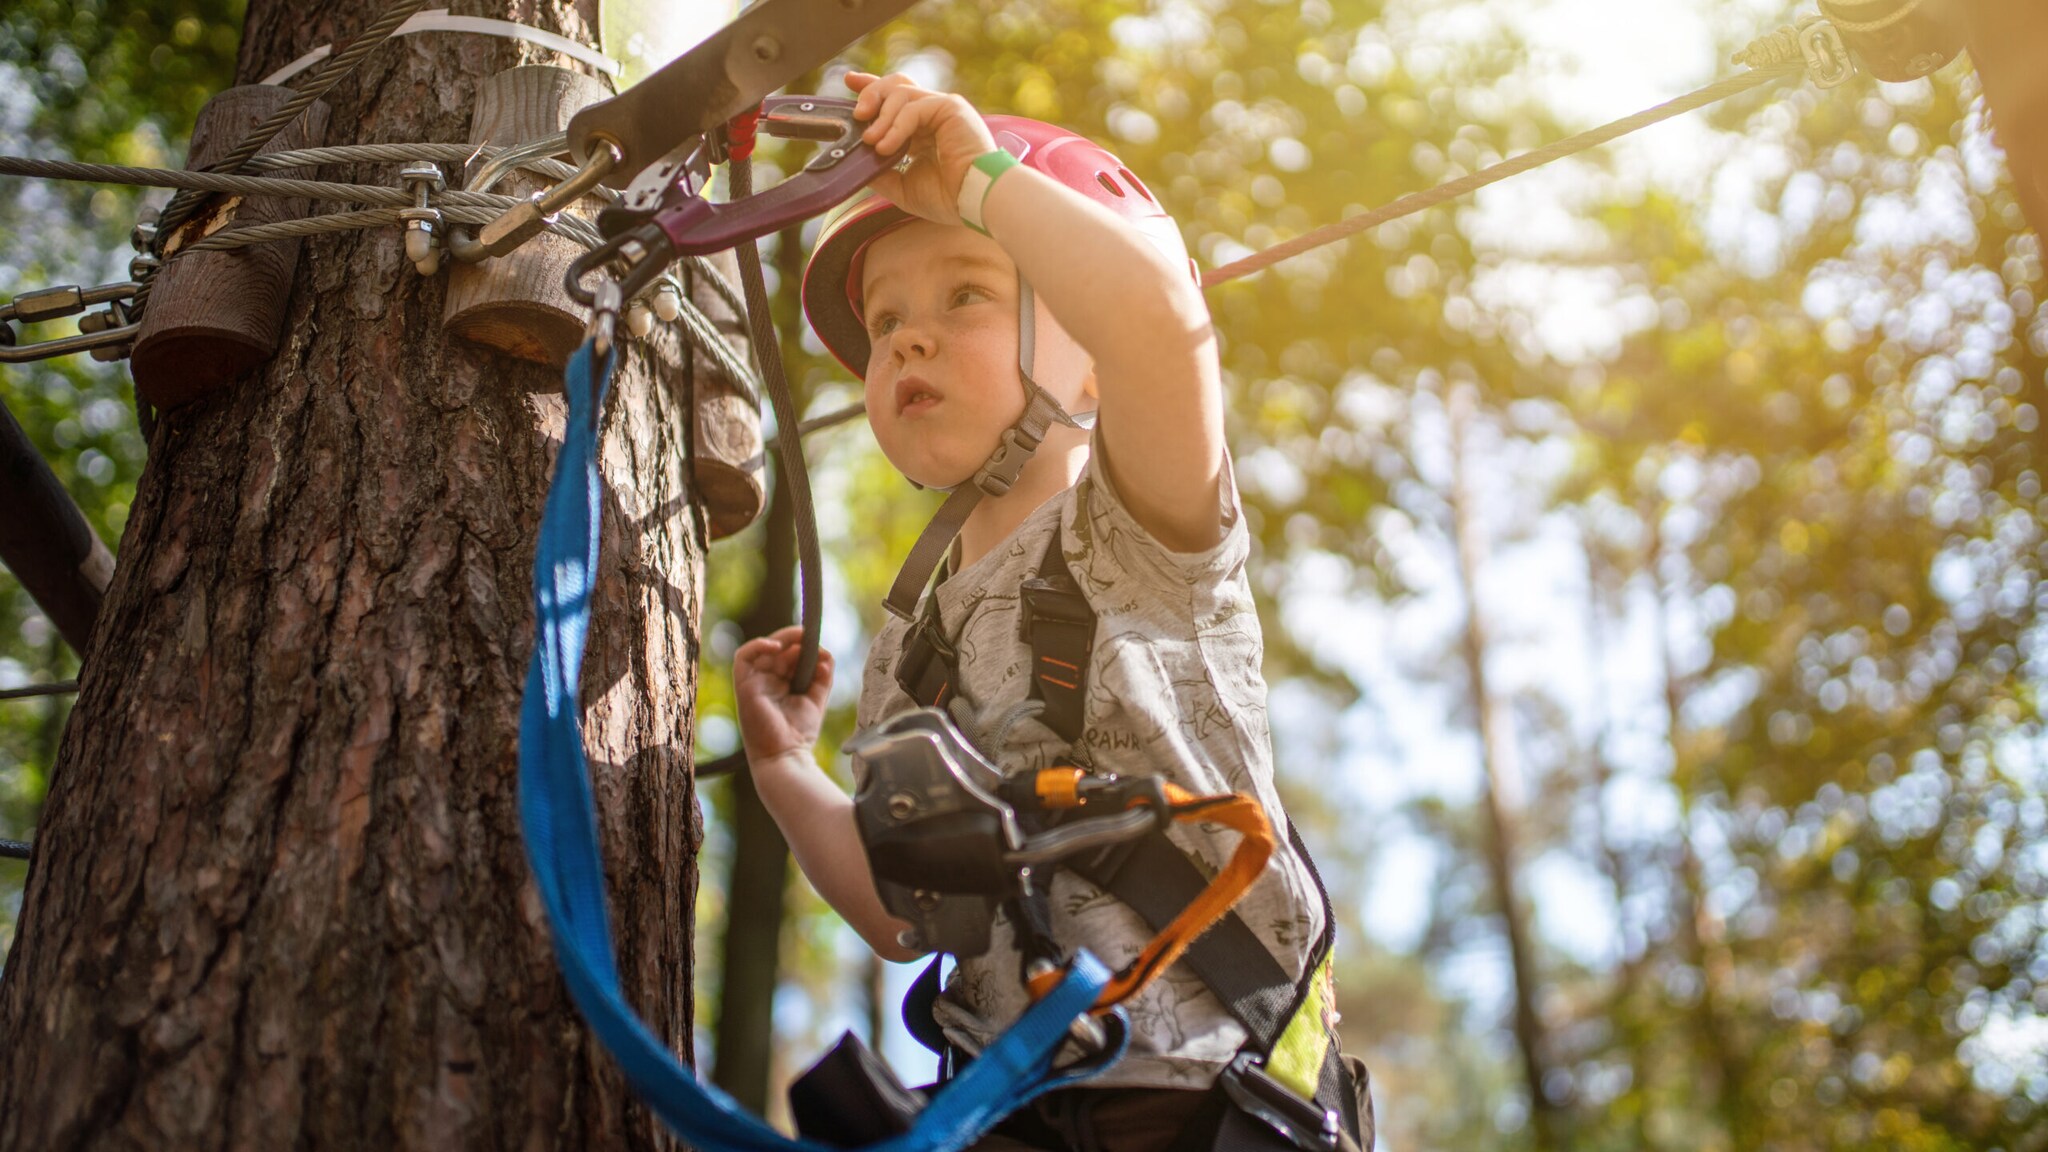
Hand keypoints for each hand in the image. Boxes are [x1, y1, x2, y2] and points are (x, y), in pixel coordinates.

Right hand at [733, 626, 834, 761]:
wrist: (786, 755)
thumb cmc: (799, 733)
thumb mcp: (817, 698)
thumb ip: (822, 676)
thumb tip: (826, 654)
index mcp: (782, 683)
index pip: (788, 655)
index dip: (802, 646)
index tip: (819, 645)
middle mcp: (766, 680)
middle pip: (776, 649)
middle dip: (794, 640)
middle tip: (810, 637)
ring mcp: (754, 682)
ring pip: (762, 648)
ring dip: (781, 639)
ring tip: (799, 640)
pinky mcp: (743, 686)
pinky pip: (743, 657)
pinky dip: (758, 645)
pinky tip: (777, 647)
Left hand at [846, 71, 998, 226]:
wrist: (974, 201)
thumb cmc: (947, 198)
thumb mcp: (902, 186)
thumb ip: (879, 172)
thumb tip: (855, 163)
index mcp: (922, 129)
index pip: (894, 98)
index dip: (871, 87)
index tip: (850, 81)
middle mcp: (932, 114)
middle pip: (895, 85)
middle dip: (871, 93)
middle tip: (859, 115)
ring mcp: (942, 108)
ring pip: (900, 93)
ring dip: (881, 118)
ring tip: (872, 143)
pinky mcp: (950, 108)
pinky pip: (913, 107)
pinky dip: (896, 126)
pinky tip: (887, 146)